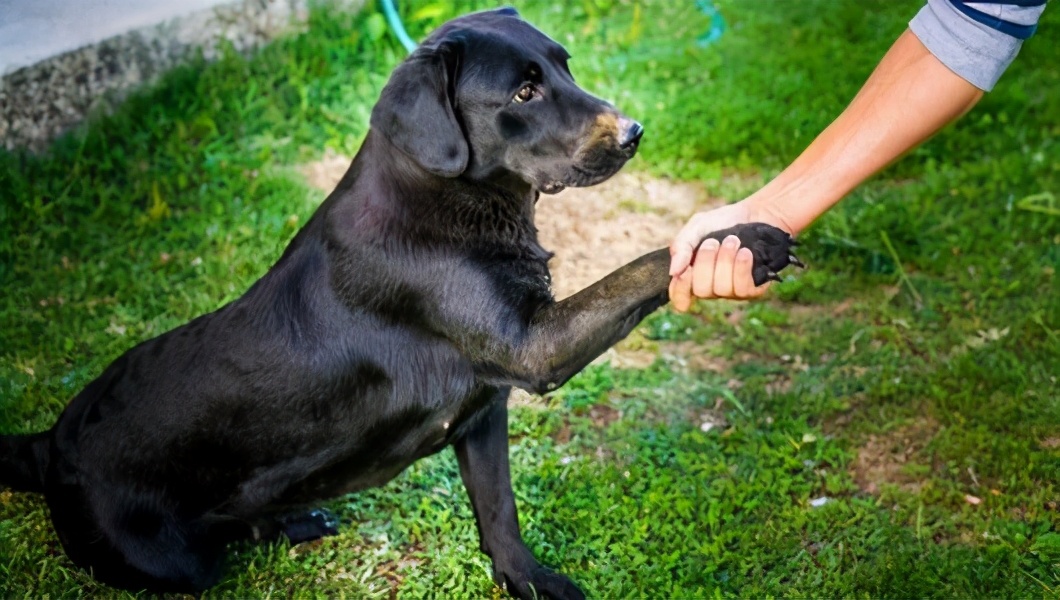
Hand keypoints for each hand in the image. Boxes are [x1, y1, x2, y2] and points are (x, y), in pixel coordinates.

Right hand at [668, 202, 788, 310]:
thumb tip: (673, 272)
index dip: (680, 289)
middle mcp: (711, 287)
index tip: (685, 271)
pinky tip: (745, 252)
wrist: (756, 215)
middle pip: (701, 291)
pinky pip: (742, 288)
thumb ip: (681, 246)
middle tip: (714, 241)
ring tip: (733, 241)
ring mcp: (731, 290)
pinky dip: (741, 267)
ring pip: (721, 289)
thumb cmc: (723, 222)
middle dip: (706, 262)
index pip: (680, 298)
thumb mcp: (697, 227)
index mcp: (692, 275)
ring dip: (726, 261)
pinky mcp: (752, 289)